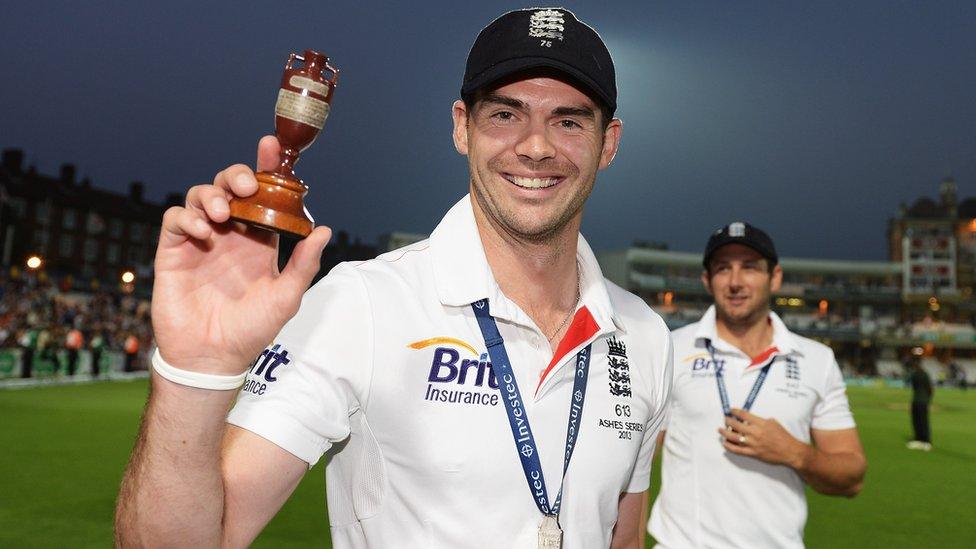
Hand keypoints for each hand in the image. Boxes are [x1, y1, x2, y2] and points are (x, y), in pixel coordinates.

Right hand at [151, 136, 331, 375]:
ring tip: (223, 213)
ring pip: (200, 196)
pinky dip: (188, 216)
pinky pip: (175, 219)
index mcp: (259, 240)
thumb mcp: (286, 297)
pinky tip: (204, 229)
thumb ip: (304, 264)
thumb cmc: (251, 330)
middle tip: (246, 185)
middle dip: (237, 175)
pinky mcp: (174, 252)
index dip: (266, 168)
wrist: (213, 358)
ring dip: (212, 194)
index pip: (262, 195)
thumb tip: (324, 230)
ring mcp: (201, 241)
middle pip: (229, 186)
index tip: (272, 145)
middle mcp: (230, 234)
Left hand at [717, 408, 807, 467]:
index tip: (731, 410)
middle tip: (725, 418)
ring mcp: (753, 444)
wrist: (790, 451)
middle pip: (736, 425)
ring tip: (720, 430)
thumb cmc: (783, 436)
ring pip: (733, 437)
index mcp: (761, 424)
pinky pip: (737, 450)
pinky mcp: (752, 453)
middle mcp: (755, 433)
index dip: (735, 412)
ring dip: (725, 432)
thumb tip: (749, 418)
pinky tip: (724, 443)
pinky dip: (729, 446)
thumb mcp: (773, 423)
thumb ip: (760, 420)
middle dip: (728, 420)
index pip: (743, 415)